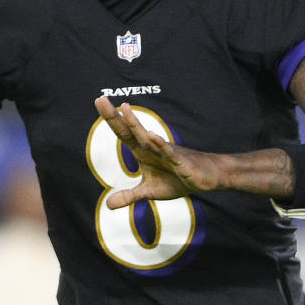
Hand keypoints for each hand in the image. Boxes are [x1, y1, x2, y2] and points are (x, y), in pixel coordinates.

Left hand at [94, 96, 222, 208]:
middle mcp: (151, 147)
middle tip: (100, 99)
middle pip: (130, 130)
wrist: (205, 177)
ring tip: (123, 108)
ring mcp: (165, 152)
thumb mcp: (149, 191)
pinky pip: (168, 151)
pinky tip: (150, 135)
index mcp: (143, 151)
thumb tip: (108, 205)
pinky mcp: (179, 161)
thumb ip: (129, 195)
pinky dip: (160, 144)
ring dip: (135, 123)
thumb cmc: (177, 179)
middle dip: (115, 116)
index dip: (111, 119)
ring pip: (147, 137)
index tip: (98, 101)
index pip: (123, 133)